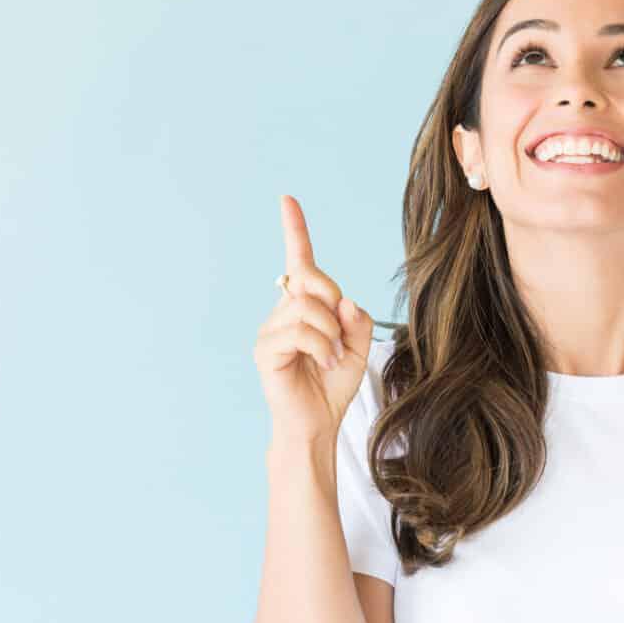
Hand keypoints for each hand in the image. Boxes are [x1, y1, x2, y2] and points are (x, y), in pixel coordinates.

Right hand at [253, 194, 374, 443]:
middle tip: (342, 338)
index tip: (287, 200)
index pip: (299, 260)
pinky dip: (322, 347)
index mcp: (304, 304)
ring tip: (333, 358)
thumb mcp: (358, 345)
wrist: (318, 422)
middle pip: (310, 278)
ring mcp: (270, 329)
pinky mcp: (266, 349)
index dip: (294, 229)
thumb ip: (356, 318)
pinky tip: (325, 364)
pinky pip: (300, 331)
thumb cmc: (334, 384)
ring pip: (307, 306)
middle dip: (333, 301)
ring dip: (331, 333)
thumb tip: (342, 299)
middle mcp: (282, 310)